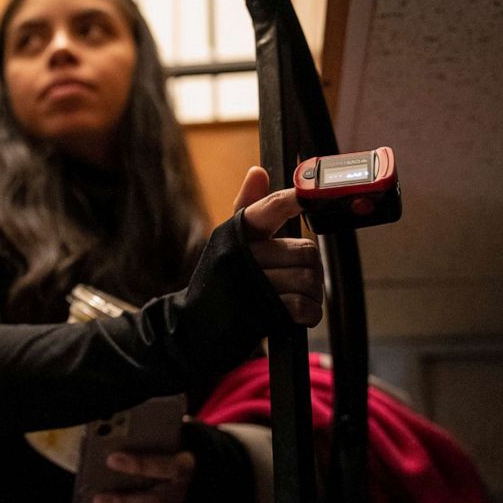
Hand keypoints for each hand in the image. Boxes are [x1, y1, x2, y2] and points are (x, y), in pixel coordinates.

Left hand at [92, 450, 194, 502]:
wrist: (200, 468)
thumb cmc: (178, 449)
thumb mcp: (172, 443)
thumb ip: (152, 445)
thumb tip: (119, 443)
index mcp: (183, 465)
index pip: (163, 466)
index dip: (139, 465)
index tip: (111, 459)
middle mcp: (181, 488)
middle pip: (154, 498)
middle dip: (126, 500)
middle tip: (99, 499)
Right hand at [234, 166, 323, 326]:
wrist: (192, 331)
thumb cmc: (218, 284)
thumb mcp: (227, 245)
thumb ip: (248, 209)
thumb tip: (258, 171)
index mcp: (233, 235)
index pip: (266, 209)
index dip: (290, 199)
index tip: (304, 195)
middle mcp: (240, 257)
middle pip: (304, 250)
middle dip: (308, 267)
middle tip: (295, 278)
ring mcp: (250, 287)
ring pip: (308, 279)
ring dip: (310, 294)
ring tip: (293, 299)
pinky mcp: (261, 314)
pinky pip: (305, 307)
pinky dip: (307, 314)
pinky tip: (294, 315)